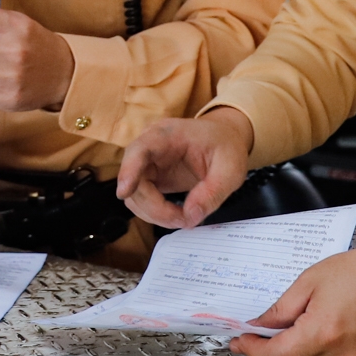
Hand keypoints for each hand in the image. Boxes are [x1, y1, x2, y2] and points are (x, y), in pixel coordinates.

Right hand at [116, 109, 253, 228]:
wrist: (224, 137)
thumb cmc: (226, 146)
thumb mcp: (231, 169)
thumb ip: (213, 192)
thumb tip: (190, 216)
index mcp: (168, 134)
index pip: (139, 149)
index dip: (128, 170)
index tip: (124, 192)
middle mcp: (150, 146)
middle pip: (133, 179)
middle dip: (153, 206)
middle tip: (183, 220)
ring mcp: (147, 162)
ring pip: (134, 193)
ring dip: (154, 213)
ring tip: (184, 219)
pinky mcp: (150, 177)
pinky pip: (141, 198)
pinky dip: (155, 212)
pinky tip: (176, 215)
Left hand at [229, 237, 355, 355]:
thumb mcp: (312, 280)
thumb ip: (281, 309)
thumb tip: (260, 326)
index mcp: (323, 332)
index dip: (253, 350)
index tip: (241, 341)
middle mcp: (341, 355)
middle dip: (276, 343)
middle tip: (268, 323)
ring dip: (301, 345)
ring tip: (311, 315)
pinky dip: (323, 348)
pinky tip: (331, 325)